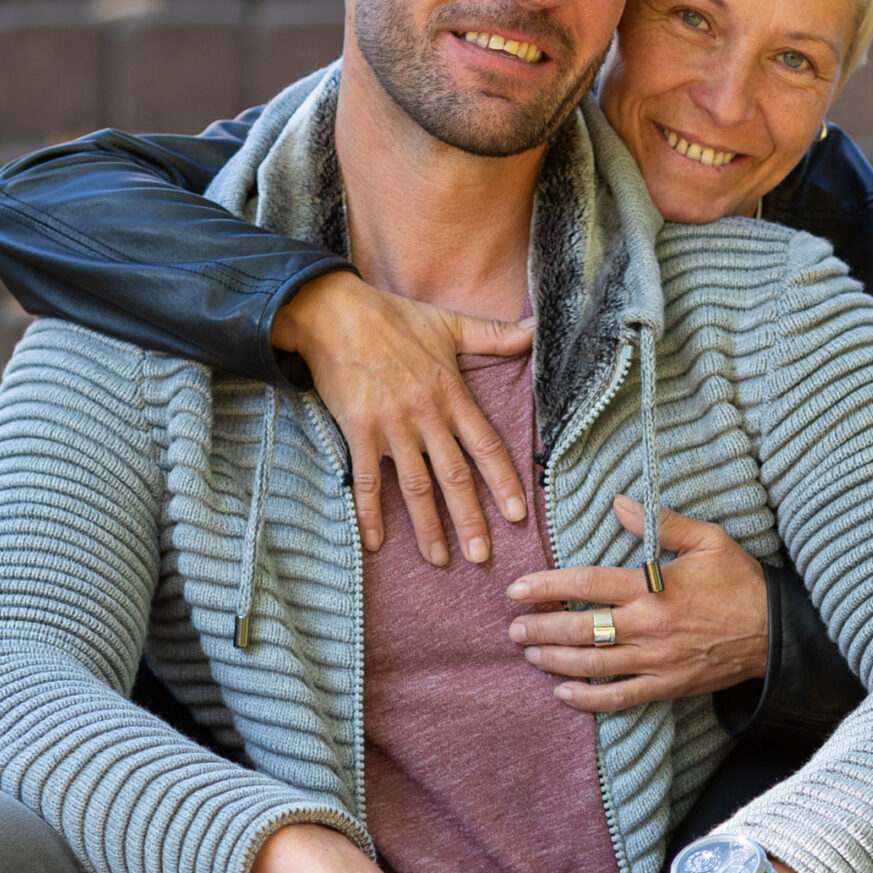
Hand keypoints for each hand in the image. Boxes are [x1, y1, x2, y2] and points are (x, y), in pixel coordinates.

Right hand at [273, 273, 533, 568]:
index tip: (517, 516)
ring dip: (428, 527)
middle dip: (470, 519)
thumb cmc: (393, 318)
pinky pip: (367, 481)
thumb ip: (494, 335)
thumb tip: (537, 328)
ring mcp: (392, 427)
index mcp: (451, 395)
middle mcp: (427, 416)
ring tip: (439, 560)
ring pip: (416, 487)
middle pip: (455, 477)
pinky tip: (376, 543)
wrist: (335, 313)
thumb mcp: (449, 323)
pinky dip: (371, 513)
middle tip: (481, 557)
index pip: (487, 446)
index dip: (503, 483)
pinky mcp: (359, 431)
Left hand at [507, 497, 769, 710]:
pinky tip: (562, 693)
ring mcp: (655, 660)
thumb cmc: (741, 582)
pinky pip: (619, 698)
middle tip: (514, 628)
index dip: (546, 587)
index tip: (517, 590)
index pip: (587, 585)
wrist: (776, 633)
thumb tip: (620, 504)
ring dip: (554, 661)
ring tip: (529, 654)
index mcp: (654, 587)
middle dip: (540, 630)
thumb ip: (663, 523)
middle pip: (580, 630)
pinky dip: (587, 699)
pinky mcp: (666, 685)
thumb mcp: (710, 540)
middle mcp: (648, 626)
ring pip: (592, 665)